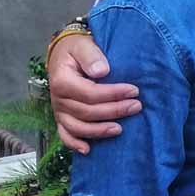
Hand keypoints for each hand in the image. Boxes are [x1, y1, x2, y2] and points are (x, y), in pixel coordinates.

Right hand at [48, 35, 137, 154]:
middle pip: (87, 112)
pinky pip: (65, 135)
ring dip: (99, 131)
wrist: (64, 54)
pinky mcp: (62, 118)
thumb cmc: (76, 49)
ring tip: (120, 129)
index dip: (113, 94)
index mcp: (62, 81)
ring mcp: (60, 111)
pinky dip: (75, 144)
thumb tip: (102, 71)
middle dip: (114, 111)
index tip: (134, 91)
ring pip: (78, 127)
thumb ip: (91, 56)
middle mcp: (58, 99)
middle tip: (136, 107)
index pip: (90, 93)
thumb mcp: (82, 45)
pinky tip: (88, 150)